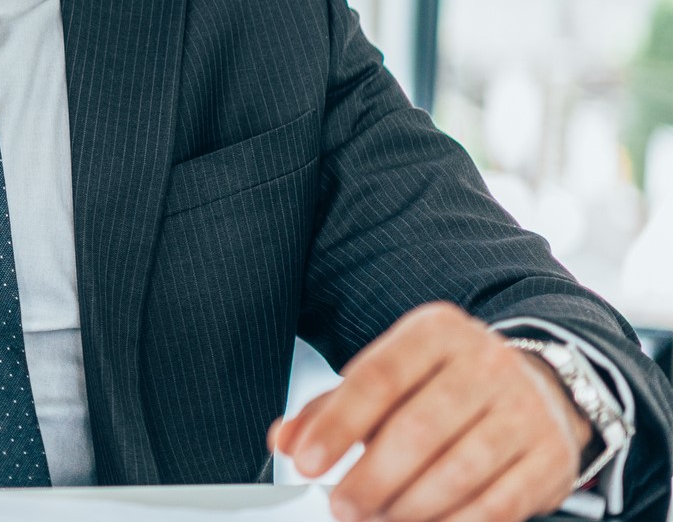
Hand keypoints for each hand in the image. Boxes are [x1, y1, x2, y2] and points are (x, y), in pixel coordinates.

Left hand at [271, 302, 591, 521]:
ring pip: (457, 471)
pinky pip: (497, 504)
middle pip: (417, 430)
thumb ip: (331, 408)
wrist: (541, 388)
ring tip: (376, 518)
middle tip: (341, 505)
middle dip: (370, 478)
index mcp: (437, 333)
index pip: (377, 379)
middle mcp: (486, 363)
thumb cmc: (444, 385)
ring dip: (407, 507)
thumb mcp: (388, 377)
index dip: (336, 426)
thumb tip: (286, 440)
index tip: (305, 463)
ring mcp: (525, 410)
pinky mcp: (550, 458)